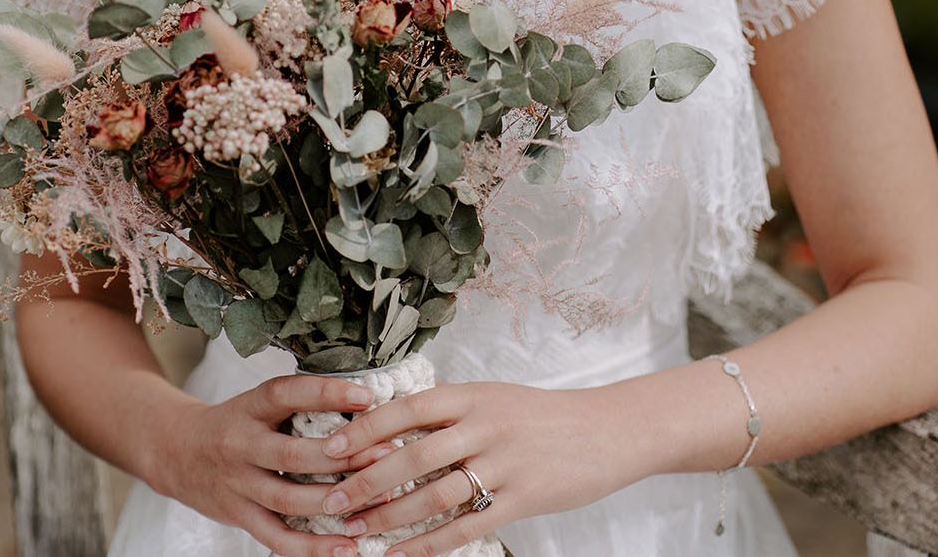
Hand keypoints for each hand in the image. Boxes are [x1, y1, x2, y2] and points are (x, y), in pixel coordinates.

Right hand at [146, 374, 398, 556]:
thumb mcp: (260, 400)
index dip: (327, 394)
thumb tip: (367, 400)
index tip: (367, 396)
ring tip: (377, 500)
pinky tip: (347, 546)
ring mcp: (238, 484)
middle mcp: (242, 444)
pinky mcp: (239, 515)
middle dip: (343, 457)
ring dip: (335, 502)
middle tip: (387, 455)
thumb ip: (301, 401)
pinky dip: (313, 546)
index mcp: (252, 407)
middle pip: (293, 454)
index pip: (288, 393)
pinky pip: (278, 537)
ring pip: (289, 499)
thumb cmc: (237, 422)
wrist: (175, 451)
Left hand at [317, 382, 633, 556]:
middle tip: (331, 500)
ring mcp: (505, 464)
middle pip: (414, 456)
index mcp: (473, 396)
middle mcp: (485, 426)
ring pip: (435, 495)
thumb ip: (450, 412)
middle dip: (366, 481)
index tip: (330, 447)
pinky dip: (429, 544)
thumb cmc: (543, 415)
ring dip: (390, 516)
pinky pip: (467, 525)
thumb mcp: (495, 399)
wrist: (607, 430)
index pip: (407, 409)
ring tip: (357, 529)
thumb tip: (389, 427)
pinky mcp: (523, 498)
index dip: (365, 428)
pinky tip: (401, 554)